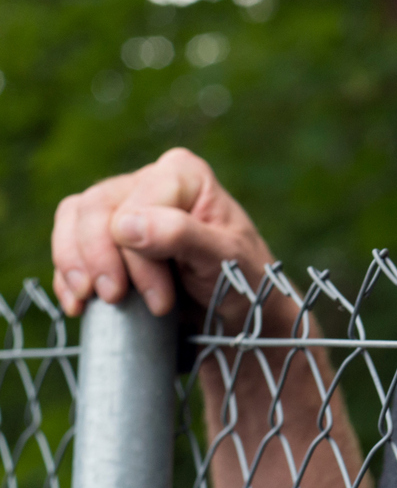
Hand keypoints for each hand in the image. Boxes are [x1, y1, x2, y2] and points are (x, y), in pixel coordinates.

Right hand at [51, 147, 277, 328]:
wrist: (236, 312)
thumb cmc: (240, 278)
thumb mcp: (224, 258)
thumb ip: (181, 235)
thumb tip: (125, 224)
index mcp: (183, 174)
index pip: (134, 204)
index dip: (136, 255)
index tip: (159, 300)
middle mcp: (149, 181)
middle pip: (95, 207)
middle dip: (100, 259)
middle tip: (116, 299)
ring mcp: (123, 206)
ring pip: (73, 220)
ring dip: (74, 265)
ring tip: (90, 300)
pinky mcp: (105, 238)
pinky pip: (67, 245)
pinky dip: (66, 276)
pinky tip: (79, 304)